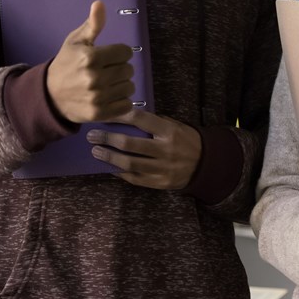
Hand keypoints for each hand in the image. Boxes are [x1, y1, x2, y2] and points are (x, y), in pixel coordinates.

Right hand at [45, 0, 136, 122]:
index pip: (126, 52)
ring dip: (121, 85)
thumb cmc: (66, 64)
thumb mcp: (75, 42)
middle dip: (120, 68)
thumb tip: (100, 4)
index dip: (119, 53)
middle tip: (105, 71)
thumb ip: (93, 24)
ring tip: (105, 84)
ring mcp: (97, 97)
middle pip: (129, 70)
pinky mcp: (99, 113)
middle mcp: (94, 78)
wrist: (49, 95)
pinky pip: (127, 105)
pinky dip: (121, 101)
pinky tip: (107, 97)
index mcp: (90, 57)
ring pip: (130, 87)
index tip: (108, 57)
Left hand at [87, 108, 201, 189]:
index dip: (119, 116)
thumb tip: (127, 118)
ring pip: (129, 163)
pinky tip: (109, 167)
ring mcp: (162, 168)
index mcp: (170, 132)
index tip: (104, 116)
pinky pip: (134, 178)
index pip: (140, 120)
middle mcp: (166, 150)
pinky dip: (119, 172)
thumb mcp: (177, 126)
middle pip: (130, 144)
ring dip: (109, 157)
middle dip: (107, 139)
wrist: (206, 164)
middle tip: (92, 136)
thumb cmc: (187, 141)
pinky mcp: (160, 182)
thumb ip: (155, 123)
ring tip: (96, 152)